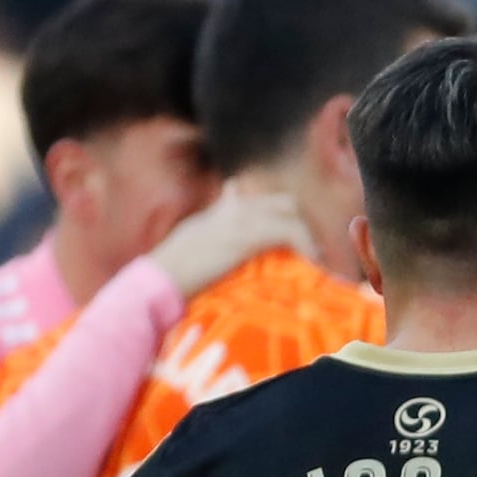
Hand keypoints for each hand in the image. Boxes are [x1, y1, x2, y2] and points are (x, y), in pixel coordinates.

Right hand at [150, 182, 312, 295]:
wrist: (161, 278)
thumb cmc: (174, 269)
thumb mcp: (197, 243)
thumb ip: (216, 234)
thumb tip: (231, 241)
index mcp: (222, 210)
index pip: (259, 199)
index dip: (282, 216)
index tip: (297, 238)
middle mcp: (233, 207)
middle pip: (283, 202)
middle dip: (300, 223)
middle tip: (310, 249)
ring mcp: (239, 217)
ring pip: (290, 213)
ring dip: (307, 235)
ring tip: (315, 257)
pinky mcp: (246, 234)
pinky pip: (288, 230)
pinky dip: (305, 244)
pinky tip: (312, 260)